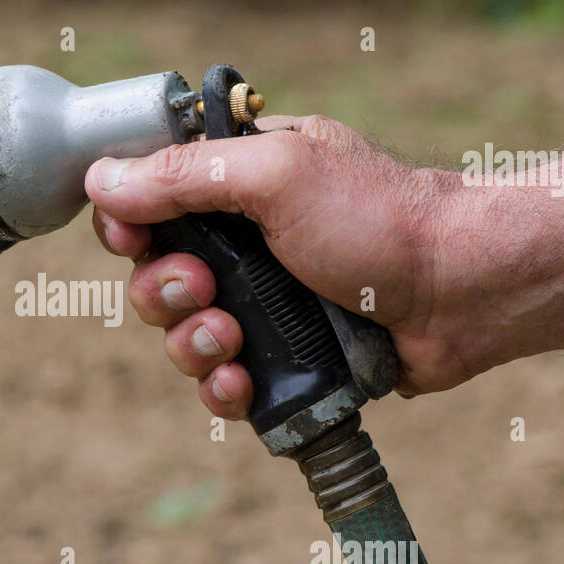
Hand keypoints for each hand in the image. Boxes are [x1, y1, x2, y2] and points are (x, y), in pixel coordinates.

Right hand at [85, 114, 464, 418]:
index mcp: (237, 180)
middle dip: (162, 291)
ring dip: (190, 343)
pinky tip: (242, 383)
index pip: (148, 199)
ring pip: (180, 335)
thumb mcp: (276, 174)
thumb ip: (184, 174)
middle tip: (200, 289)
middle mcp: (242, 242)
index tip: (133, 238)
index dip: (128, 224)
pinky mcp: (284, 357)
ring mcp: (263, 301)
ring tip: (230, 338)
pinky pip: (221, 383)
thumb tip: (100, 178)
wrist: (462, 292)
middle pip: (152, 275)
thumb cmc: (379, 218)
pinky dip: (222, 388)